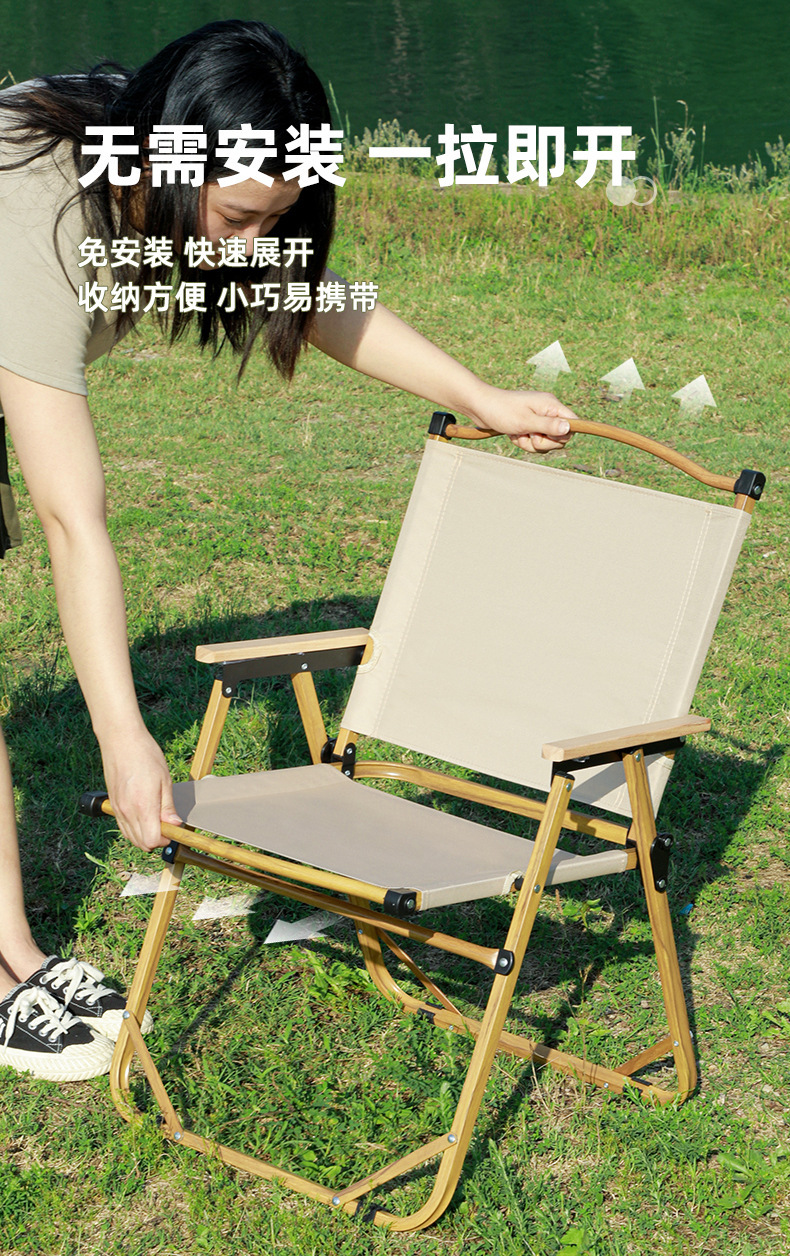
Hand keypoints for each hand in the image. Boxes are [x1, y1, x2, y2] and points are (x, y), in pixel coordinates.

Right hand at [100, 728, 181, 851]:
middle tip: (166, 823)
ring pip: (131, 837)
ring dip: (144, 835)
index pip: (151, 841)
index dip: (164, 839)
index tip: (172, 829)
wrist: (121, 740)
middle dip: (156, 839)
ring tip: (155, 818)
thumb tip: (175, 824)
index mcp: (143, 806)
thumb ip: (168, 806)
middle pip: (141, 843)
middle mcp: (127, 811)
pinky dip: (134, 829)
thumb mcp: (164, 780)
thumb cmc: (145, 755)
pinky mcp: (112, 804)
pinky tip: (143, 815)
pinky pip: (122, 827)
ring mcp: (117, 809)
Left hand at [470, 387, 576, 452]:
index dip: (563, 435)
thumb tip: (569, 429)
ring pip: (546, 442)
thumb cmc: (501, 411)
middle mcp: (547, 411)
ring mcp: (538, 419)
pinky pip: (534, 441)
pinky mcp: (529, 425)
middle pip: (560, 438)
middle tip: (528, 435)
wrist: (479, 406)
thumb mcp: (525, 421)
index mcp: (551, 405)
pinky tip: (514, 434)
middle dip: (543, 443)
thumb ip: (548, 426)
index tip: (546, 435)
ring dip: (531, 444)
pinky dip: (524, 441)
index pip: (573, 423)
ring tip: (518, 433)